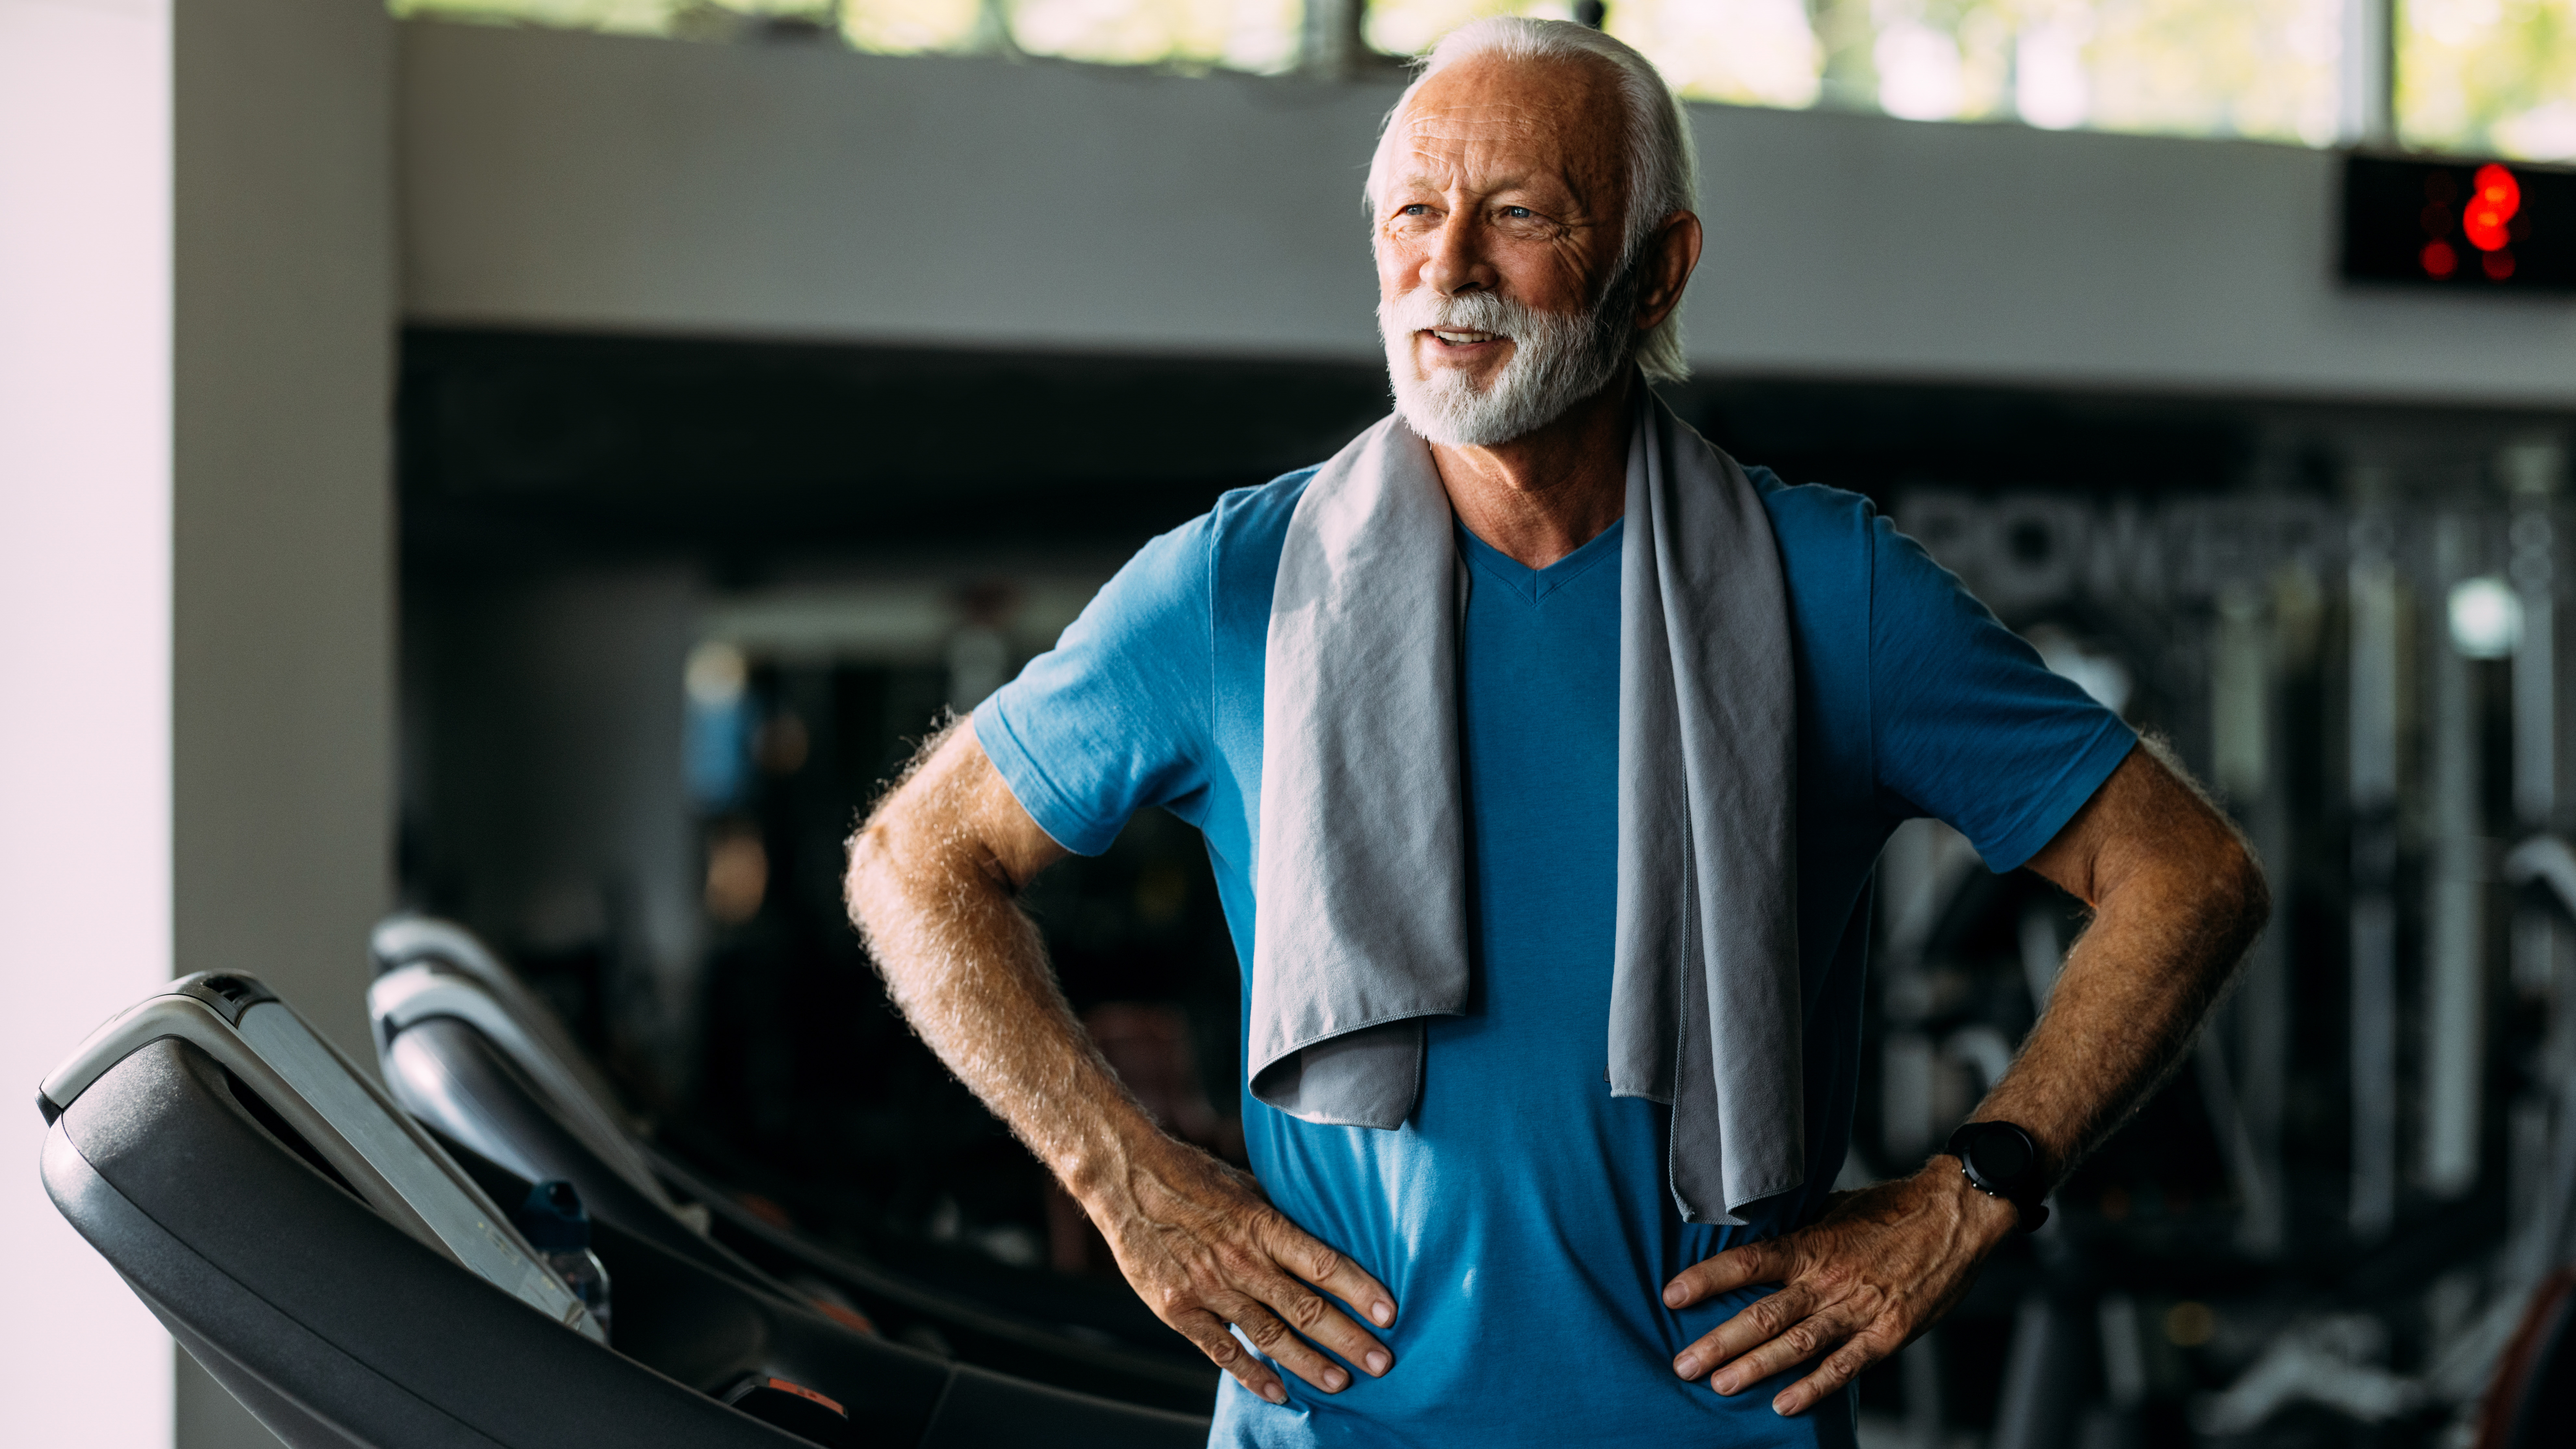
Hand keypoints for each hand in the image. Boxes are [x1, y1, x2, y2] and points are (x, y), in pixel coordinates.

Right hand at [1082, 1134, 1396, 1403]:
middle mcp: (1241, 1260)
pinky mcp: (1179, 1308)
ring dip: (1309, 1363)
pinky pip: (1221, 1350)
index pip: (1323, 1263)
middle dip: (1348, 1338)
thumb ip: (1277, 1219)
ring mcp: (1209, 1287)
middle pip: (1305, 1308)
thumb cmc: (1191, 1177)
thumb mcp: (1245, 1186)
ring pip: (1269, 1334)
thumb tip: (1317, 1237)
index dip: (1359, 1290)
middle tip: (1381, 1363)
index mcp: (1263, 1225)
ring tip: (1341, 1382)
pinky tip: (1277, 1392)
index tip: (1389, 1314)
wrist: (1127, 1178)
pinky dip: (1251, 1374)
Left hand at [1659, 1164, 2016, 1414]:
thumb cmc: (1892, 1209)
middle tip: (1683, 1363)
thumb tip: (1756, 1236)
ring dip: (1755, 1367)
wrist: (1954, 1214)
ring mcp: (1858, 1308)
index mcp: (1811, 1244)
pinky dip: (1813, 1388)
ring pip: (1797, 1343)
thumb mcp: (1835, 1209)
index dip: (1708, 1279)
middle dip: (1720, 1341)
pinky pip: (1845, 1366)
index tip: (1672, 1296)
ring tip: (1719, 1385)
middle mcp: (1828, 1279)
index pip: (1747, 1262)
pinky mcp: (1888, 1333)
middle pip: (1763, 1314)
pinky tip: (1784, 1404)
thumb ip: (1798, 1232)